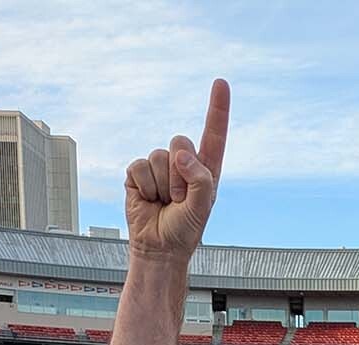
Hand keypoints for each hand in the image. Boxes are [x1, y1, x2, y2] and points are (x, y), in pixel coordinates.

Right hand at [124, 79, 230, 259]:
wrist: (159, 247)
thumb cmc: (185, 229)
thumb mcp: (202, 206)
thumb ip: (199, 179)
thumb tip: (180, 154)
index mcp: (206, 168)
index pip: (214, 133)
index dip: (217, 108)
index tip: (221, 83)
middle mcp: (183, 163)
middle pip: (180, 141)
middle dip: (179, 174)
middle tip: (178, 199)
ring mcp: (159, 167)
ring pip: (159, 156)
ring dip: (161, 184)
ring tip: (164, 202)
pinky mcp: (137, 173)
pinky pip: (138, 166)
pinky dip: (144, 186)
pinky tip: (148, 199)